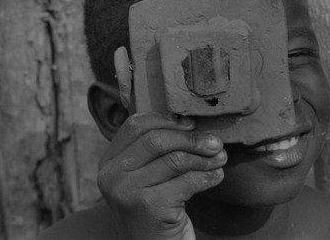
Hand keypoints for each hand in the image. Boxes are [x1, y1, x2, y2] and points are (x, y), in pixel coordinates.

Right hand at [97, 112, 225, 239]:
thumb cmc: (156, 210)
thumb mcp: (148, 176)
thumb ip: (157, 150)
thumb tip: (189, 120)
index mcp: (109, 161)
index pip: (136, 125)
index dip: (167, 120)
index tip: (192, 123)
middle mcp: (111, 175)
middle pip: (157, 140)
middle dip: (192, 139)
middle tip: (216, 142)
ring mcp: (126, 191)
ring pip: (175, 160)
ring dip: (204, 158)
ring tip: (220, 158)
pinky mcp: (147, 206)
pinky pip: (186, 181)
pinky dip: (207, 177)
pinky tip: (216, 177)